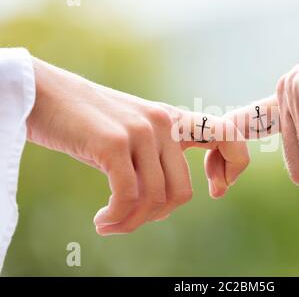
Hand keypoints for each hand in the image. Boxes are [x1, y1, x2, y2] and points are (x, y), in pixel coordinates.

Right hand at [27, 58, 248, 234]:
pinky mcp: (114, 142)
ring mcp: (141, 131)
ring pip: (155, 198)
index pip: (228, 135)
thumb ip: (157, 159)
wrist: (45, 94)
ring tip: (111, 223)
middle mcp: (163, 123)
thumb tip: (165, 204)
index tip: (217, 190)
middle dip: (158, 215)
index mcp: (174, 119)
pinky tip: (102, 221)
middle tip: (132, 218)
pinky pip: (129, 196)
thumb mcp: (134, 134)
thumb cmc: (89, 122)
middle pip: (182, 191)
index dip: (234, 166)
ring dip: (132, 221)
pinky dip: (118, 217)